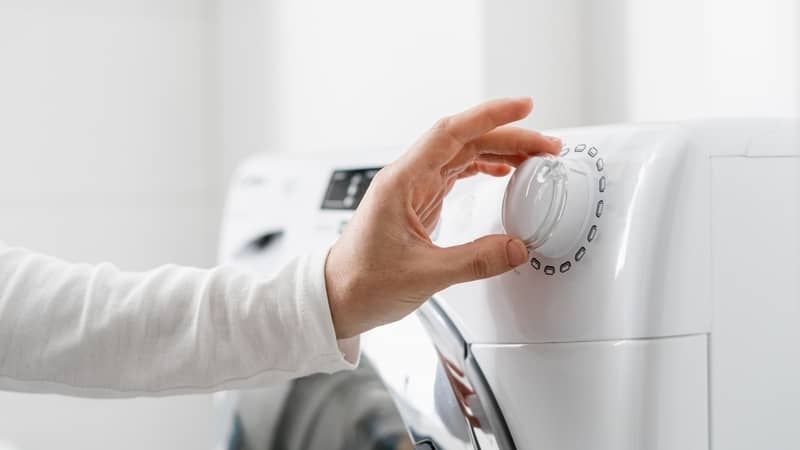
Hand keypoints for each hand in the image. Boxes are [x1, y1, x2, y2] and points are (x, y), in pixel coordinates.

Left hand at [325, 97, 560, 337]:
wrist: (337, 297)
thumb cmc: (361, 281)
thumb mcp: (423, 275)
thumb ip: (474, 262)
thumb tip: (516, 248)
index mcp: (401, 182)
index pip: (450, 133)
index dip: (489, 116)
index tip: (522, 107)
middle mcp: (407, 179)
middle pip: (463, 141)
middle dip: (507, 136)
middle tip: (545, 145)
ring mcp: (413, 189)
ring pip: (461, 155)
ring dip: (498, 151)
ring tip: (533, 156)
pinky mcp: (419, 203)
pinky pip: (455, 174)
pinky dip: (482, 168)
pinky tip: (501, 171)